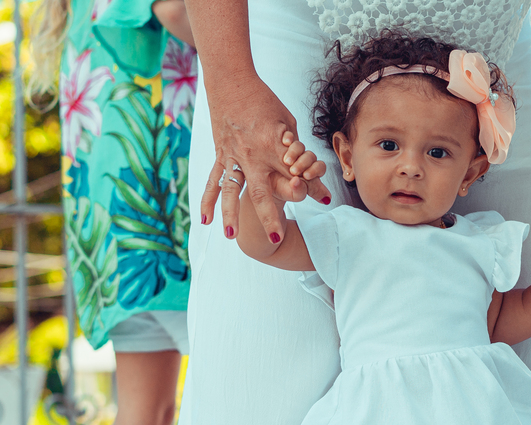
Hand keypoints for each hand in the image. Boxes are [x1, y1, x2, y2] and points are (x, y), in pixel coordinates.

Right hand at [198, 79, 331, 241]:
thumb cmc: (264, 99)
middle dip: (269, 217)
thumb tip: (306, 168)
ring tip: (233, 236)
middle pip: (262, 191)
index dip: (312, 185)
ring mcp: (233, 156)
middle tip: (276, 238)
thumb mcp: (287, 120)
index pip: (296, 171)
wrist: (230, 80)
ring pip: (231, 191)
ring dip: (231, 214)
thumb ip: (295, 146)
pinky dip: (208, 200)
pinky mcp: (220, 154)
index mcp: (274, 143)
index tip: (326, 198)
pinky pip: (213, 181)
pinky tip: (204, 219)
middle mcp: (253, 154)